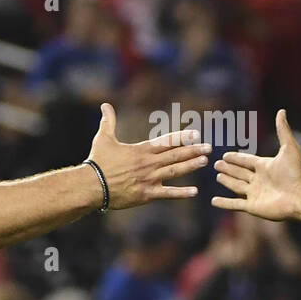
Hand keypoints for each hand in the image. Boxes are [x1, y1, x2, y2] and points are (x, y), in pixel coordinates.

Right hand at [87, 103, 210, 208]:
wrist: (91, 185)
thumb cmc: (97, 162)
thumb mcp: (103, 138)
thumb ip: (108, 121)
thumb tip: (104, 105)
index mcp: (141, 150)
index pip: (166, 141)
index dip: (182, 137)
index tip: (196, 133)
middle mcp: (148, 163)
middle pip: (175, 155)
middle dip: (193, 150)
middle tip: (209, 147)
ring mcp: (149, 179)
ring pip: (175, 171)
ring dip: (191, 166)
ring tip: (205, 161)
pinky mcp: (146, 194)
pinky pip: (167, 193)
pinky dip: (181, 193)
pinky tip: (195, 192)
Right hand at [212, 109, 300, 220]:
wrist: (300, 197)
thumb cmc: (296, 173)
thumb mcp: (289, 147)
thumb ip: (282, 130)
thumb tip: (281, 111)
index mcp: (265, 166)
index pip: (246, 160)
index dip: (236, 158)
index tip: (225, 154)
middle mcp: (259, 180)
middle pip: (240, 172)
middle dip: (229, 168)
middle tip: (216, 163)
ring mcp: (255, 194)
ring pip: (236, 186)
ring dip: (227, 181)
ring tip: (218, 176)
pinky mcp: (252, 207)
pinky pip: (234, 204)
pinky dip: (224, 203)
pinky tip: (213, 201)